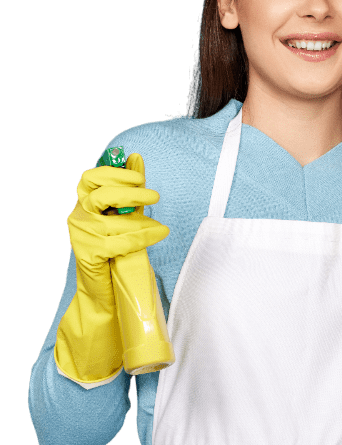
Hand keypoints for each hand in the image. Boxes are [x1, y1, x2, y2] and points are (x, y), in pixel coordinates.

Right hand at [68, 154, 168, 304]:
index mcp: (84, 202)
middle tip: (155, 197)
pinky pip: (121, 242)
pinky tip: (159, 234)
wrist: (104, 287)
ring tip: (161, 227)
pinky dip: (144, 237)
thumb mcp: (122, 214)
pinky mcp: (89, 254)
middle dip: (132, 194)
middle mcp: (79, 216)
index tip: (140, 178)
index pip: (90, 178)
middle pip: (102, 195)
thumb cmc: (114, 246)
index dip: (115, 174)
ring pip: (115, 223)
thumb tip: (136, 157)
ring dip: (143, 223)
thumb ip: (129, 188)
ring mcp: (81, 235)